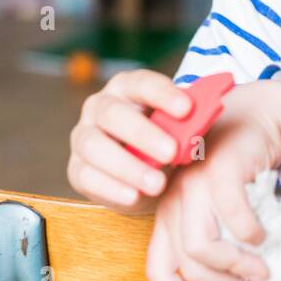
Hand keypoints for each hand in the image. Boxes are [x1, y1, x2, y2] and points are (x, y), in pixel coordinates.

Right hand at [67, 69, 194, 212]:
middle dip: (143, 134)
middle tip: (172, 152)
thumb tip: (203, 122)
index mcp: (128, 88)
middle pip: (113, 113)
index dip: (163, 94)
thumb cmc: (167, 142)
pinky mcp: (77, 169)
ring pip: (95, 146)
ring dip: (128, 166)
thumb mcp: (181, 130)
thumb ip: (188, 124)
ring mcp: (84, 137)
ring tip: (157, 184)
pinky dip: (112, 188)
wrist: (149, 177)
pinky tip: (134, 196)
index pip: (142, 83)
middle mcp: (99, 107)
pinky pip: (88, 177)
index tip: (187, 109)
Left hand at [145, 80, 280, 280]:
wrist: (255, 117)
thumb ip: (208, 238)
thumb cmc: (235, 168)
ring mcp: (194, 184)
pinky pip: (232, 216)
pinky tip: (262, 235)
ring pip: (204, 247)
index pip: (158, 269)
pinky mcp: (220, 169)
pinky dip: (250, 234)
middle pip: (188, 265)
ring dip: (237, 267)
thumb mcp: (213, 207)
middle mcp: (174, 201)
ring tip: (263, 271)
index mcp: (167, 215)